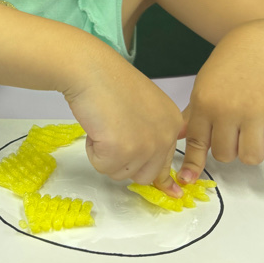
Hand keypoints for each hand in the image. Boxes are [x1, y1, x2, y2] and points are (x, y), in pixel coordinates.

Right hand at [63, 62, 183, 197]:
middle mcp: (164, 137)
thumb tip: (159, 176)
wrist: (90, 70)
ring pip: (121, 173)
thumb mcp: (144, 107)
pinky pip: (102, 167)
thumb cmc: (110, 81)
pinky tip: (95, 127)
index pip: (168, 163)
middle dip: (124, 162)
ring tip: (103, 126)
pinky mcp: (120, 150)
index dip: (161, 177)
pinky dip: (93, 151)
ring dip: (106, 156)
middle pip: (145, 175)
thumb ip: (152, 134)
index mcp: (172, 124)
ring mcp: (144, 145)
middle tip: (112, 137)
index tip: (172, 192)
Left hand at [178, 23, 263, 183]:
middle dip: (231, 147)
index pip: (196, 143)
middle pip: (226, 155)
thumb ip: (192, 115)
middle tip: (238, 129)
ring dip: (254, 148)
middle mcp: (227, 110)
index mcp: (204, 104)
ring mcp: (255, 112)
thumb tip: (176, 138)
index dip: (192, 164)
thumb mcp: (203, 86)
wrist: (261, 43)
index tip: (187, 179)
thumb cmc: (228, 67)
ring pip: (252, 157)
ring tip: (256, 128)